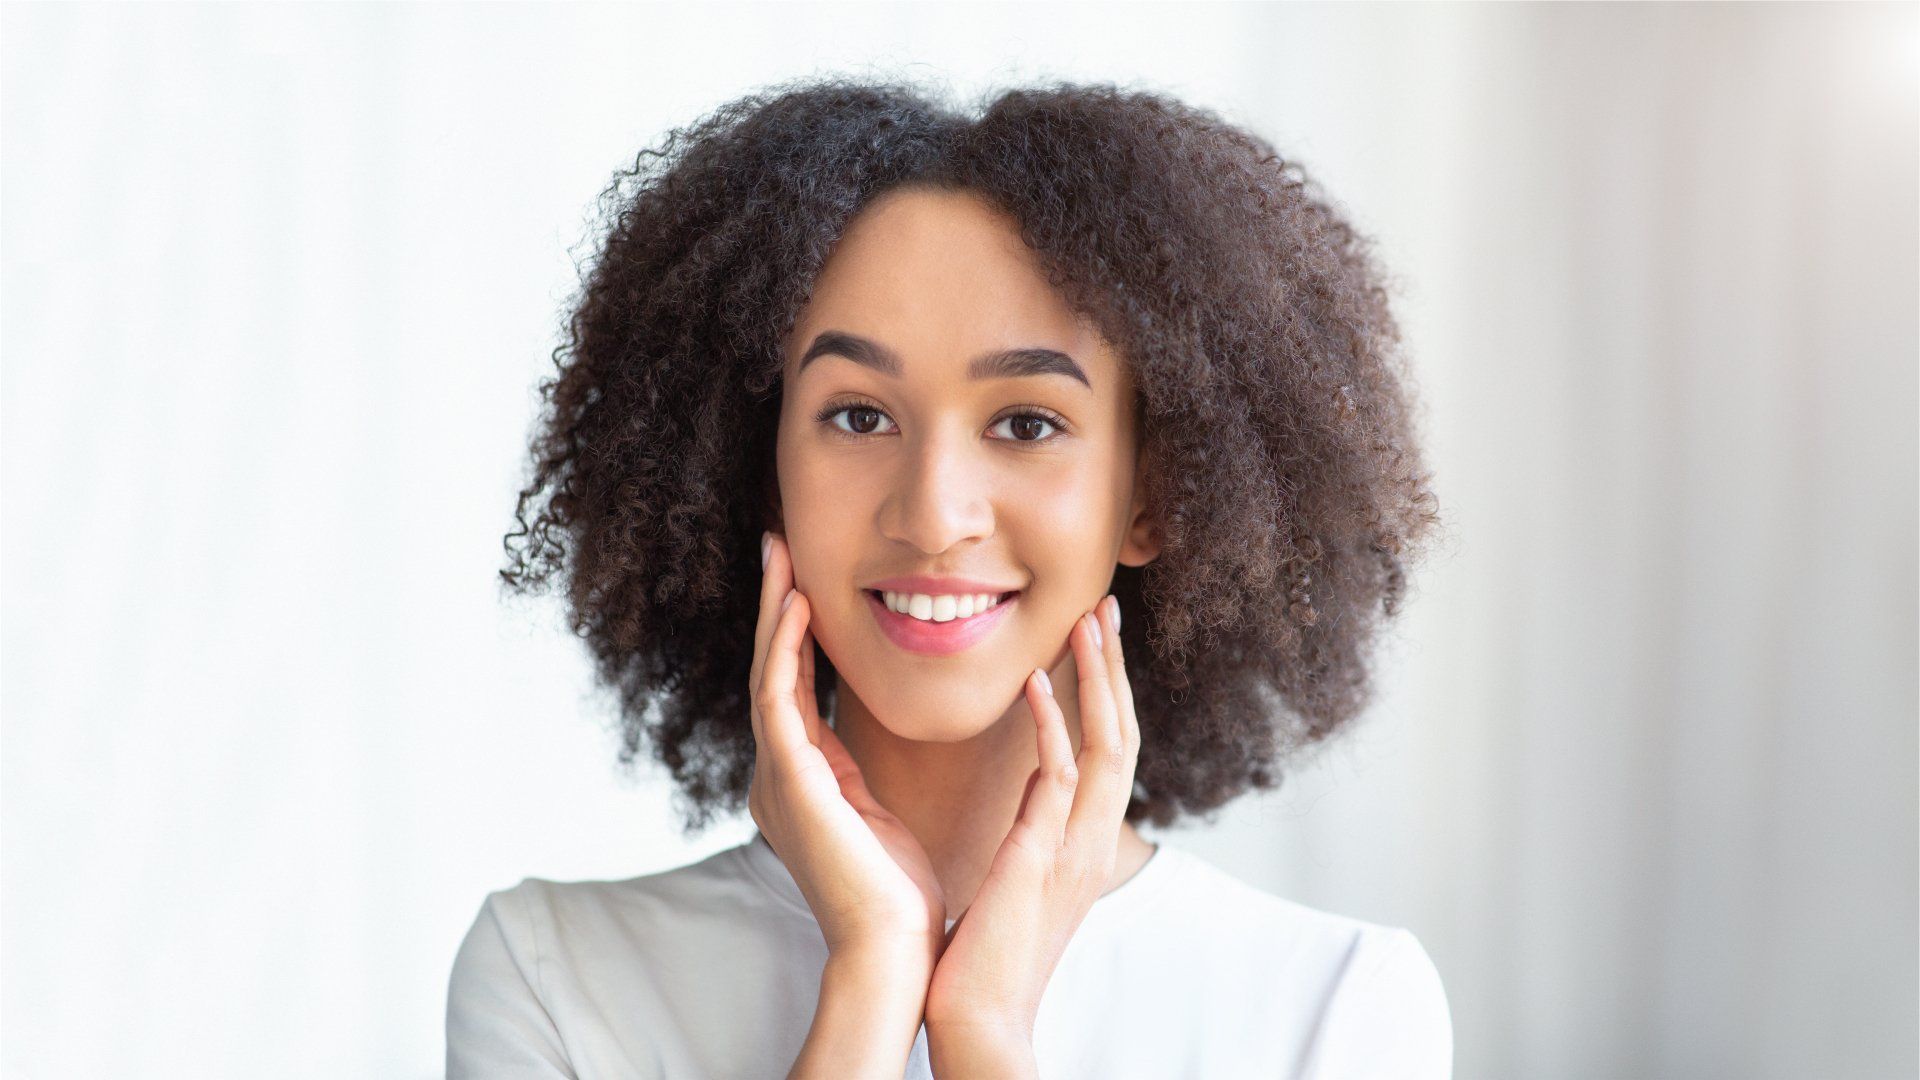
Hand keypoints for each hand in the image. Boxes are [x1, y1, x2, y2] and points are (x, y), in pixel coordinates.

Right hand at [748, 531, 946, 966]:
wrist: (892, 946)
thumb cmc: (898, 891)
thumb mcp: (878, 811)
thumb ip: (862, 770)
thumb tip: (871, 733)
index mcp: (799, 780)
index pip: (791, 686)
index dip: (794, 630)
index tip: (803, 578)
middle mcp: (776, 774)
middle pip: (769, 669)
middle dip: (774, 604)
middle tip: (777, 543)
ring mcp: (775, 777)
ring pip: (767, 673)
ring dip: (774, 610)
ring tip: (781, 553)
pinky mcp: (789, 782)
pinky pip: (778, 699)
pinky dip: (786, 649)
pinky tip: (798, 606)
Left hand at [922, 594, 1139, 1052]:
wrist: (979, 1016)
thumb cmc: (988, 951)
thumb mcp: (1022, 876)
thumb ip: (1036, 828)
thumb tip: (1037, 787)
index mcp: (1088, 840)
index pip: (1113, 749)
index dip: (1110, 690)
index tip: (1098, 636)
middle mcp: (1094, 840)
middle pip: (1125, 734)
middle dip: (1116, 667)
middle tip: (1107, 606)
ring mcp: (1075, 849)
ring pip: (1107, 746)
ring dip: (1098, 679)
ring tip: (1087, 621)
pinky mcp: (1042, 860)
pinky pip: (1059, 780)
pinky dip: (1053, 725)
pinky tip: (1036, 683)